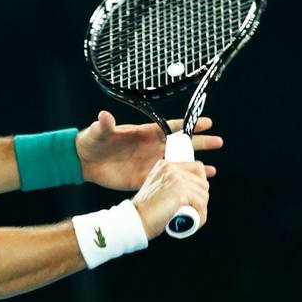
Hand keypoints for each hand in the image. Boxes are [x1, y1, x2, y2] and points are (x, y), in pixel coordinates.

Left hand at [75, 110, 222, 190]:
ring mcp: (149, 162)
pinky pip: (167, 180)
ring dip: (193, 166)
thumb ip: (105, 125)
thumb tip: (104, 116)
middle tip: (218, 142)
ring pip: (177, 164)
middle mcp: (151, 147)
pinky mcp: (144, 177)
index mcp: (144, 132)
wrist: (84, 161)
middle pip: (180, 144)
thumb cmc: (92, 141)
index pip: (170, 127)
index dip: (188, 125)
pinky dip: (180, 182)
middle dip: (199, 143)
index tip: (206, 123)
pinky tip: (191, 185)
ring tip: (211, 170)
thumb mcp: (98, 132)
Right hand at [131, 159, 209, 239]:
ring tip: (191, 219)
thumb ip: (171, 183)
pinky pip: (201, 204)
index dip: (200, 184)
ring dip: (201, 209)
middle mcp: (171, 168)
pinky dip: (201, 216)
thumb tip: (197, 185)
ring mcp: (176, 179)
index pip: (197, 168)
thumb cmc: (145, 210)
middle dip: (201, 199)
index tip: (197, 198)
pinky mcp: (180, 192)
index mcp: (165, 165)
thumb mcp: (158, 188)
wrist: (135, 220)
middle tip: (192, 211)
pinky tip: (193, 223)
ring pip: (203, 195)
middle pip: (202, 183)